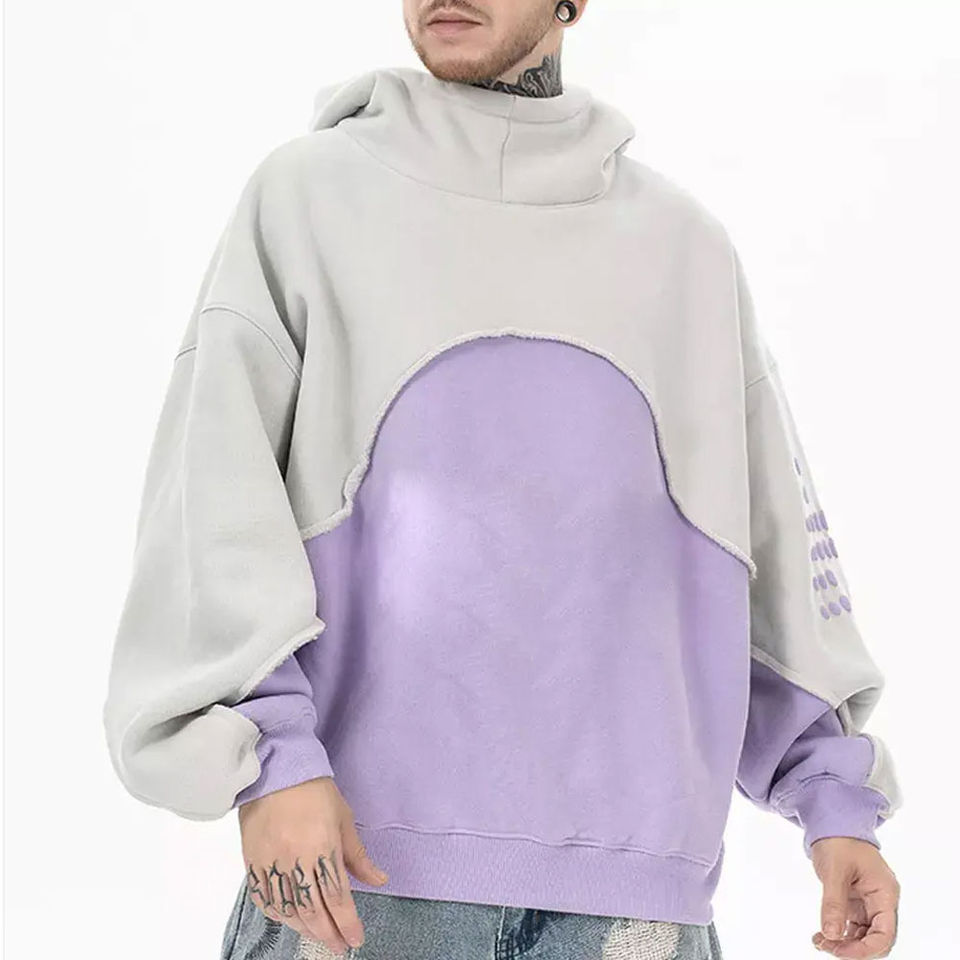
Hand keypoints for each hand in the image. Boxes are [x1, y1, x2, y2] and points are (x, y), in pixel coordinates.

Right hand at [237, 776, 388, 956]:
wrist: (276, 772)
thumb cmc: (314, 791)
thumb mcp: (344, 818)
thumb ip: (358, 856)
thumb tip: (378, 880)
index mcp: (321, 847)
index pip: (337, 897)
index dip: (347, 924)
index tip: (356, 939)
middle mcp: (294, 859)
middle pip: (312, 911)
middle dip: (329, 934)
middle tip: (340, 947)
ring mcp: (270, 862)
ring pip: (288, 910)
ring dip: (305, 929)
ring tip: (320, 936)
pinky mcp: (252, 862)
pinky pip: (264, 899)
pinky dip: (279, 914)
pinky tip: (291, 920)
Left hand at [810, 837, 899, 956]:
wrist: (832, 821)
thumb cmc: (839, 840)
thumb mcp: (835, 871)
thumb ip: (834, 903)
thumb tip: (831, 934)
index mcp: (885, 893)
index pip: (885, 934)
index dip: (865, 949)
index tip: (840, 951)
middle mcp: (880, 901)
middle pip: (875, 938)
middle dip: (852, 948)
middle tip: (826, 946)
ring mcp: (868, 902)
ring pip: (863, 934)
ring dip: (843, 942)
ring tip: (820, 941)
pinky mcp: (855, 901)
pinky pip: (852, 924)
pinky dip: (838, 932)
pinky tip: (822, 935)